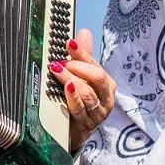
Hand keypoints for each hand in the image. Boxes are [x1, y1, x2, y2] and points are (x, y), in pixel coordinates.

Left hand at [57, 27, 116, 149]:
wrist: (74, 131)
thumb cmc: (81, 101)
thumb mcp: (82, 78)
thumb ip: (83, 56)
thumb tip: (83, 32)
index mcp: (107, 85)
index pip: (95, 65)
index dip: (81, 53)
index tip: (69, 43)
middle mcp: (105, 99)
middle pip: (97, 79)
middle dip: (79, 68)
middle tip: (61, 62)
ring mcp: (97, 113)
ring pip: (88, 94)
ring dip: (71, 80)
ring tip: (58, 71)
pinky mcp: (86, 124)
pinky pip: (80, 109)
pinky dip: (73, 98)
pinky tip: (65, 89)